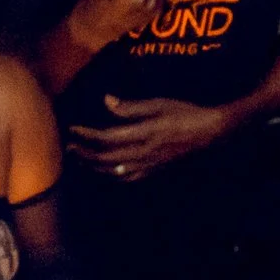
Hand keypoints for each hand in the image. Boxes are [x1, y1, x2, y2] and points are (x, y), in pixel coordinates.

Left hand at [70, 97, 234, 181]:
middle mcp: (142, 153)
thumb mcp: (159, 104)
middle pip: (105, 158)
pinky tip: (106, 171)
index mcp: (143, 134)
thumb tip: (106, 101)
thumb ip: (131, 107)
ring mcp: (148, 166)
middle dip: (84, 153)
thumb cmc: (185, 113)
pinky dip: (111, 176)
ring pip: (113, 171)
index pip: (106, 138)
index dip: (87, 135)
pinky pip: (127, 178)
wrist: (209, 134)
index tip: (73, 129)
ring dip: (93, 166)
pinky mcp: (154, 172)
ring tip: (80, 159)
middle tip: (70, 145)